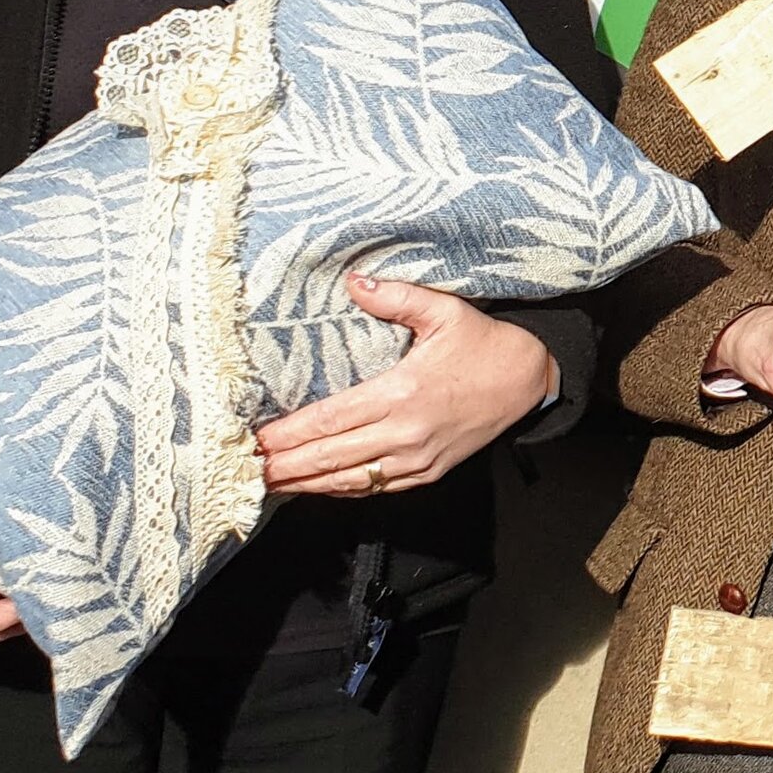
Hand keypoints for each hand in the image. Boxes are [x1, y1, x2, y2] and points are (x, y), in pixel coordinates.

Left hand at [256, 275, 555, 495]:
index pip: (330, 419)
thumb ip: (396, 297)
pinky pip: (375, 488)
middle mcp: (406, 432)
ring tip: (269, 484)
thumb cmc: (484, 344)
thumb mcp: (445, 311)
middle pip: (330, 456)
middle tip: (244, 468)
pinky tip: (315, 487)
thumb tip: (353, 282)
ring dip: (304, 484)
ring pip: (348, 480)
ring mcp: (417, 459)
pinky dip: (339, 490)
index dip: (288, 433)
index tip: (254, 438)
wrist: (528, 381)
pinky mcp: (427, 472)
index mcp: (403, 392)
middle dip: (284, 465)